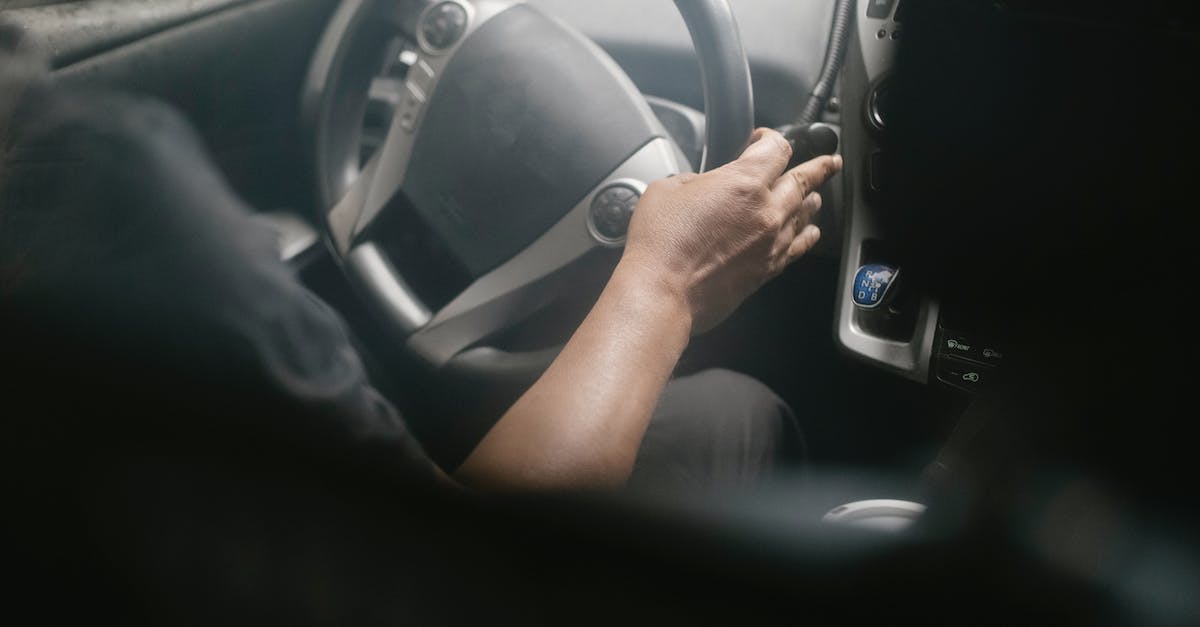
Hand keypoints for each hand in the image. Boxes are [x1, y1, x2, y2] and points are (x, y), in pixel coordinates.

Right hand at [619, 128, 842, 331]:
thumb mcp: (668, 189)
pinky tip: (810, 232)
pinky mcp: (767, 270)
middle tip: (829, 162)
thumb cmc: (660, 244)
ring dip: (812, 200)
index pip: (776, 148)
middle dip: (819, 167)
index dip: (772, 137)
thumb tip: (705, 185)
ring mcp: (771, 242)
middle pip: (804, 180)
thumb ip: (695, 180)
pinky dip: (808, 235)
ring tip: (816, 195)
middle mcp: (767, 211)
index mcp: (743, 182)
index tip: (764, 139)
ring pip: (805, 214)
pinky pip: (799, 247)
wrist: (663, 292)